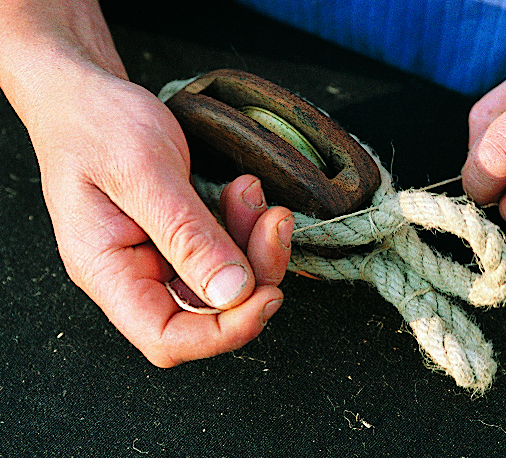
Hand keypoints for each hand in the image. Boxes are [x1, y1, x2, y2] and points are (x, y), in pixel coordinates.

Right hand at [0, 0, 292, 366]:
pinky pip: (227, 250)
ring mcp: (160, 258)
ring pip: (226, 282)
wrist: (87, 95)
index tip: (265, 296)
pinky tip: (245, 192)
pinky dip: (246, 226)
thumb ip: (187, 235)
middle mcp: (135, 276)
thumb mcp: (143, 173)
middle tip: (273, 224)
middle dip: (254, 276)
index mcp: (107, 273)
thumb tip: (232, 293)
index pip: (167, 338)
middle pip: (208, 314)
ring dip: (254, 245)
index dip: (222, 333)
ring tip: (253, 194)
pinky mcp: (182, 238)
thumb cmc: (95, 125)